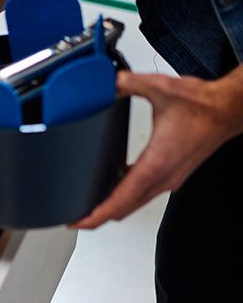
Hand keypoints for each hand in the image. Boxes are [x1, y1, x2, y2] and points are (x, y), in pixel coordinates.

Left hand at [71, 67, 242, 228]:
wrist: (228, 109)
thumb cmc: (202, 104)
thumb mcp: (161, 88)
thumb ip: (130, 82)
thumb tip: (109, 80)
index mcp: (155, 164)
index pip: (120, 201)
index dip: (97, 216)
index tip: (79, 222)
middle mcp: (162, 178)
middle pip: (124, 210)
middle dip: (98, 217)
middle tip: (75, 218)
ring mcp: (168, 180)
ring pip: (134, 205)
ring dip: (112, 209)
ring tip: (89, 207)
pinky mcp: (172, 176)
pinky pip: (143, 195)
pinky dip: (125, 198)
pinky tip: (112, 188)